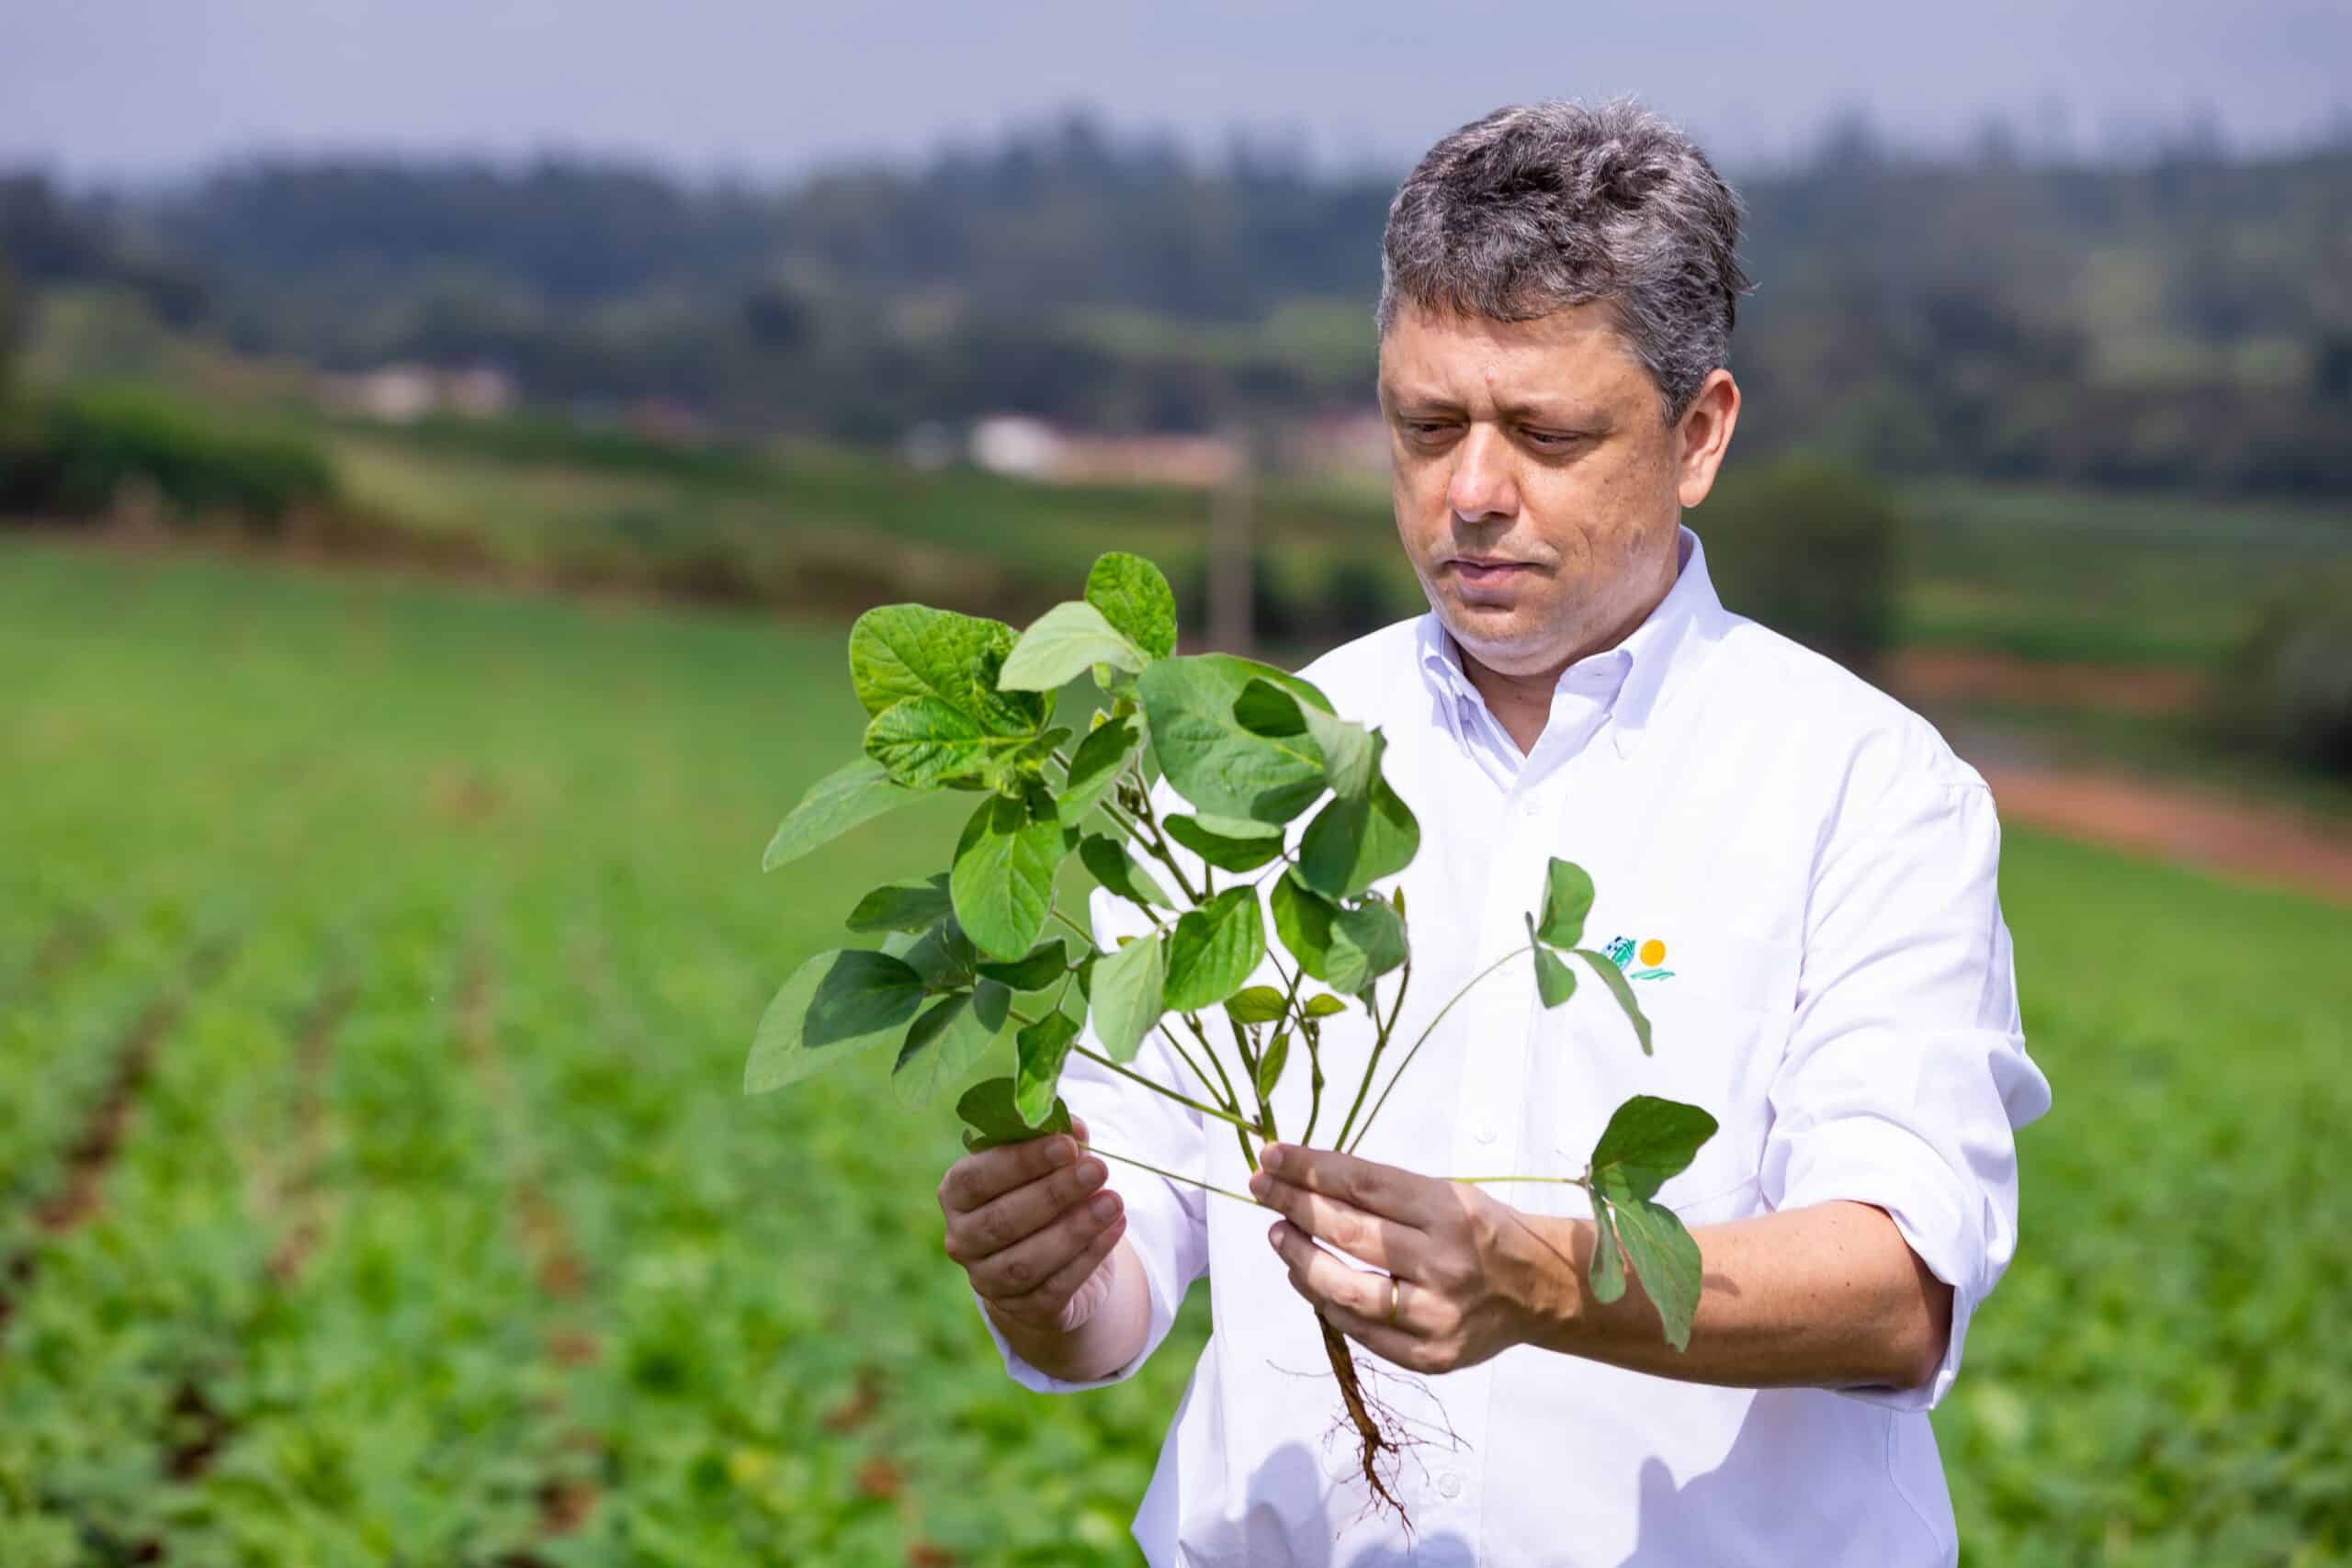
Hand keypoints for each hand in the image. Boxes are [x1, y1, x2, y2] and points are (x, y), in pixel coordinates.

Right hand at [939, 1116, 1128, 1333]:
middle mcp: (962, 1239)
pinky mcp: (1023, 1309)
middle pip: (1003, 1221)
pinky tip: (1115, 1228)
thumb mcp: (1046, 1164)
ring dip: (1075, 1229)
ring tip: (1114, 1201)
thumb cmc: (1043, 1193)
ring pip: (1026, 1261)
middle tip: (1099, 1169)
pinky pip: (1055, 1288)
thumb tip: (1074, 1126)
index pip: (977, 1178)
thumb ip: (1056, 1143)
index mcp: (957, 1193)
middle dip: (1054, 1193)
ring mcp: (988, 1280)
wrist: (1052, 1259)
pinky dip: (1089, 1258)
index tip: (1067, 1145)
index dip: (1021, 1161)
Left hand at [1249, 1141, 1546, 1375]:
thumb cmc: (1486, 1233)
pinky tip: (1306, 1278)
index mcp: (1450, 1212)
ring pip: (1345, 1288)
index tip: (1272, 1156)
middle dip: (1294, 1205)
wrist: (1543, 1291)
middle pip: (1347, 1232)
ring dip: (1299, 1258)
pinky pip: (1360, 1331)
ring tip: (1278, 1233)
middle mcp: (1443, 1264)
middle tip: (1260, 1188)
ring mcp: (1436, 1316)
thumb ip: (1386, 1193)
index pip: (1361, 1185)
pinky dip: (1325, 1302)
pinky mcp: (1430, 1355)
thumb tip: (1309, 1179)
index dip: (1309, 1169)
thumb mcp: (1448, 1194)